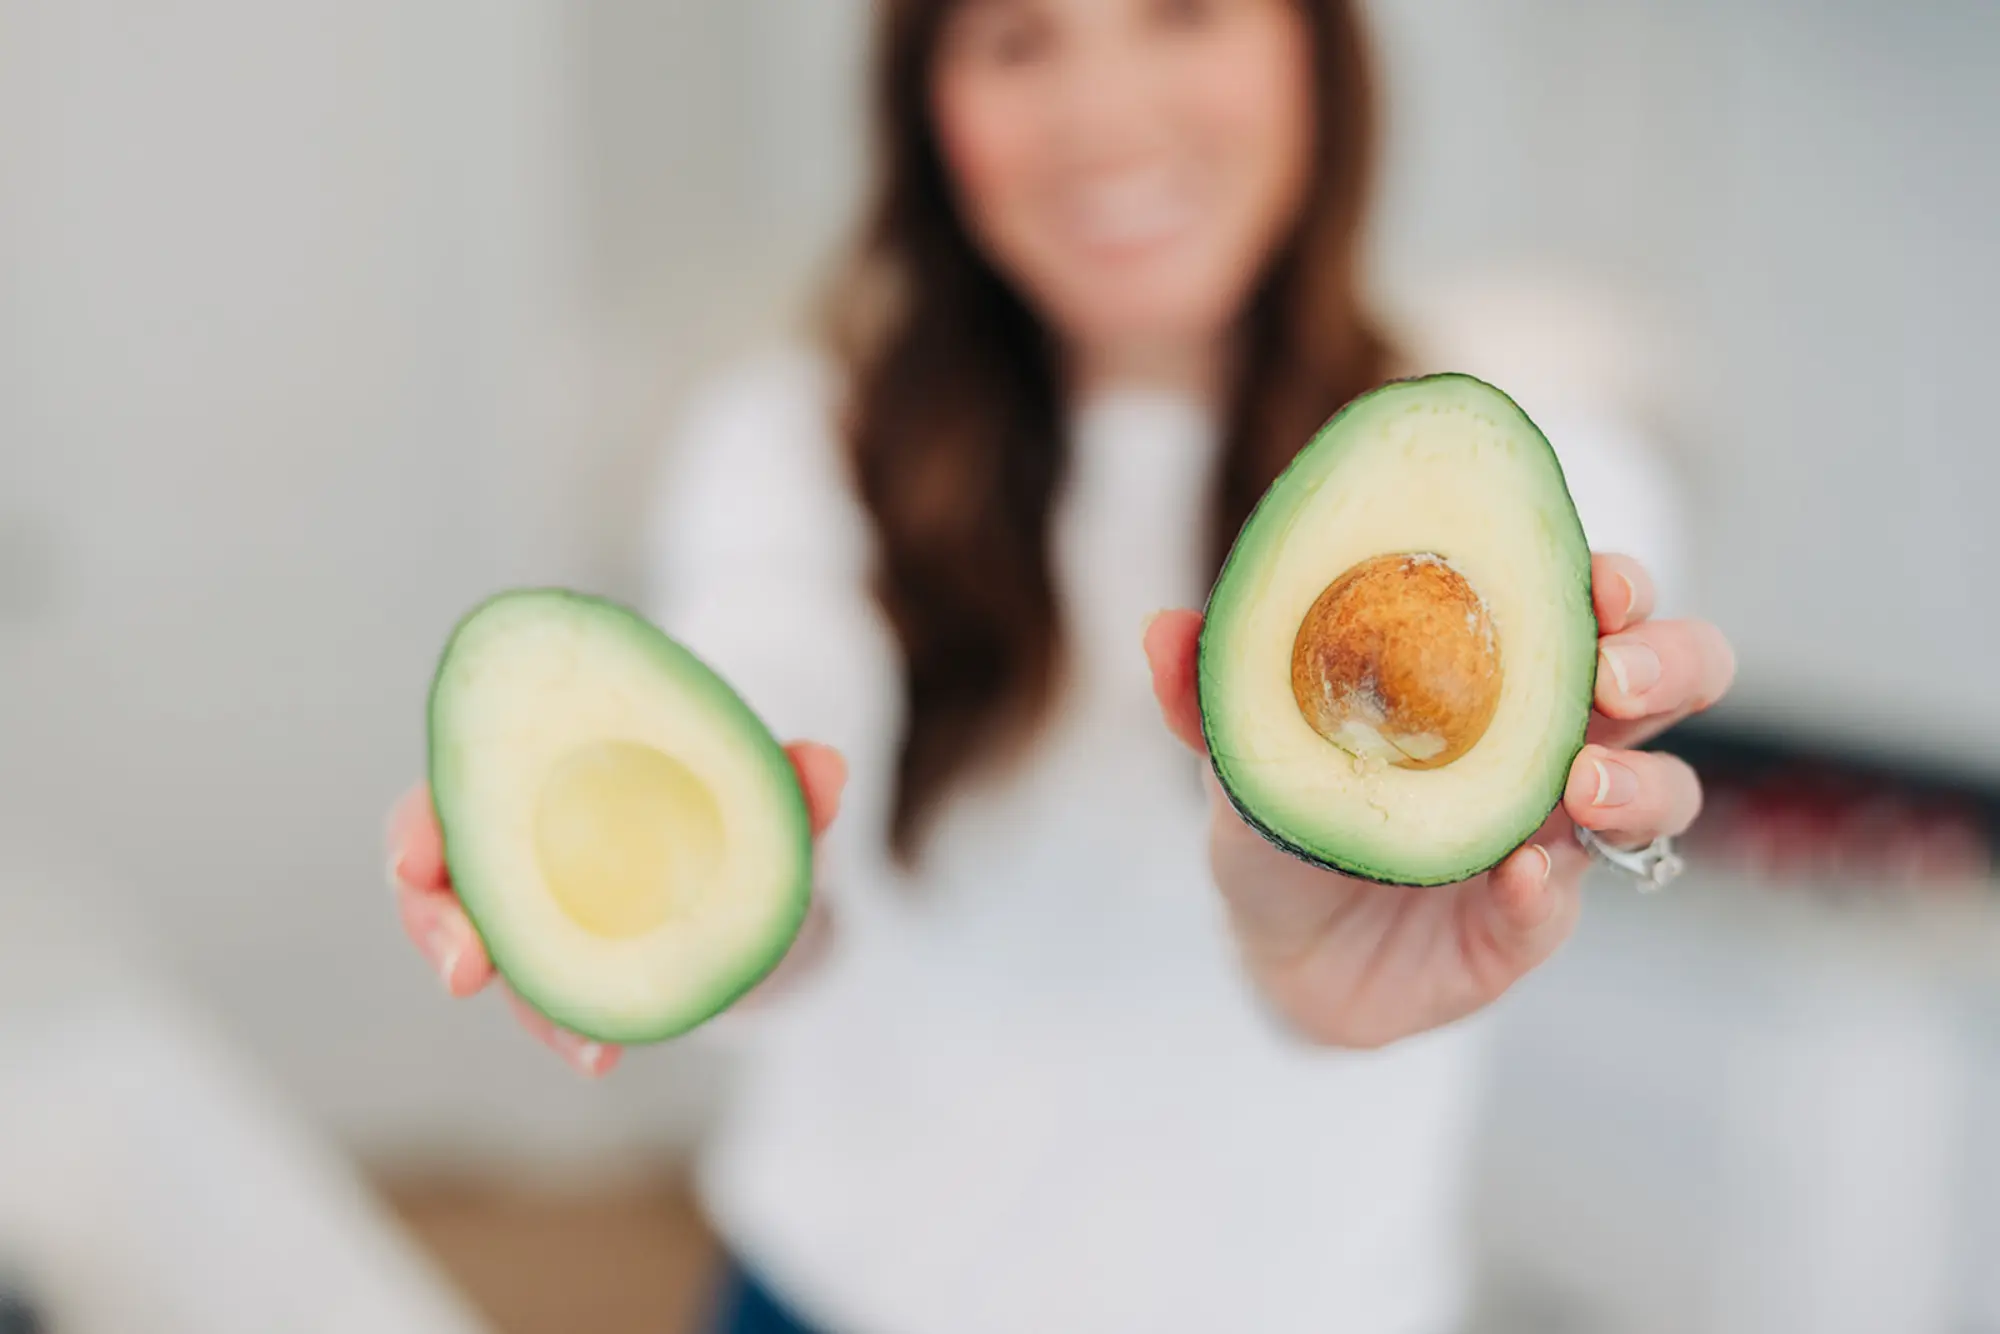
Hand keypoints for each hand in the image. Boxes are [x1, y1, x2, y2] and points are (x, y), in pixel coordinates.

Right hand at [385, 741, 846, 1075]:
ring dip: (524, 1002)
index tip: (419, 861)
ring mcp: (546, 912)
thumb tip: (829, 769)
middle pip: (445, 883)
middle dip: (438, 928)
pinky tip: (603, 1049)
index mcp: (543, 773)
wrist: (763, 879)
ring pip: (498, 957)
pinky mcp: (578, 968)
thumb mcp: (760, 793)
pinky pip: (554, 997)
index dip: (421, 826)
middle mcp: (526, 844)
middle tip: (466, 972)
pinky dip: (572, 1024)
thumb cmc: (733, 808)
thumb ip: (785, 781)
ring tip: (580, 1044)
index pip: (455, 791)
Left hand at [1144, 553, 1734, 1047]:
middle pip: (1674, 678)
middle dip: (1668, 662)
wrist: (1275, 950)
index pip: (1588, 603)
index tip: (1595, 579)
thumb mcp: (1243, 746)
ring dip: (1639, 782)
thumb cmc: (1286, 815)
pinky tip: (1510, 876)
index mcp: (1498, 671)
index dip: (1614, 583)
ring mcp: (1554, 833)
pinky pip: (1564, 902)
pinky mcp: (1530, 921)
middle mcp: (1548, 740)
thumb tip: (1163, 626)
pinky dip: (1545, 889)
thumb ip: (1208, 688)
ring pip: (1663, 792)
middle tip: (1608, 679)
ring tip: (1573, 788)